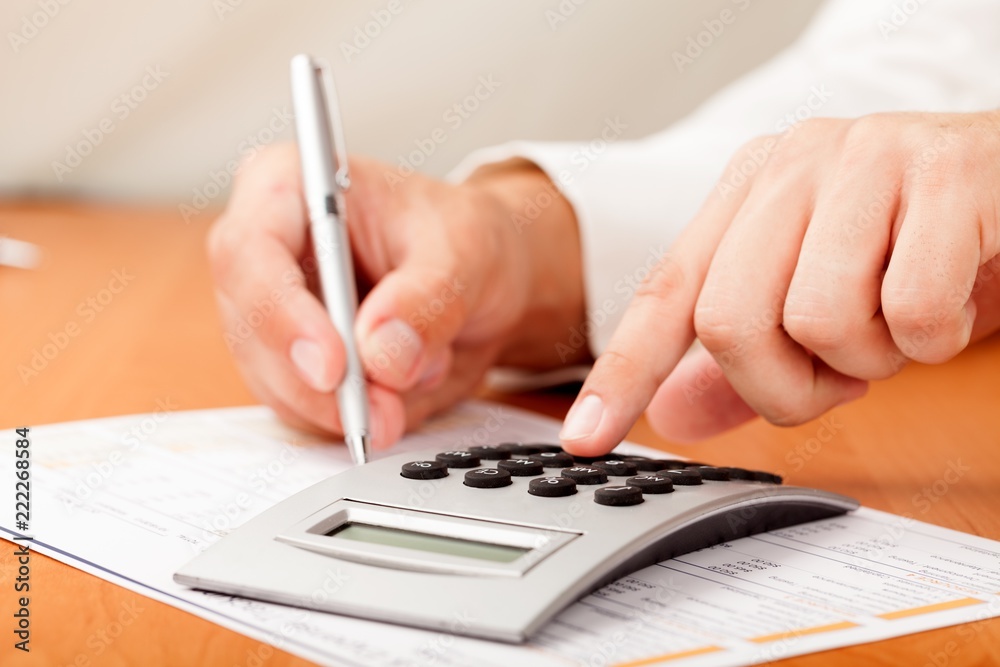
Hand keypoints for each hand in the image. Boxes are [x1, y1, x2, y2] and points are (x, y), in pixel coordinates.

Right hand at [209, 145, 584, 448]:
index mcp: (287, 186)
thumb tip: (381, 353)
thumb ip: (427, 300)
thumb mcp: (466, 253)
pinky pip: (303, 411)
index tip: (333, 367)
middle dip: (320, 384)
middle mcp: (263, 251)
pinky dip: (356, 417)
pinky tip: (405, 390)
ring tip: (422, 377)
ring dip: (346, 405)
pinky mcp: (288, 365)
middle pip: (252, 329)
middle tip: (385, 412)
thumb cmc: (463, 240)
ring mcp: (269, 313)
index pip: (250, 252)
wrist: (481, 281)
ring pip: (275, 382)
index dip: (282, 315)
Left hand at [560, 111, 999, 454]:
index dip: (624, 372)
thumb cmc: (914, 246)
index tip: (586, 437)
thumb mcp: (821, 302)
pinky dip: (934, 338)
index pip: (666, 293)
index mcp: (746, 192)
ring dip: (870, 358)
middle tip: (837, 375)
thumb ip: (744, 362)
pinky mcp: (945, 171)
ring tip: (898, 323)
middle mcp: (791, 165)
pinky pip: (913, 310)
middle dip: (785, 384)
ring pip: (819, 320)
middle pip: (730, 321)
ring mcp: (867, 159)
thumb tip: (671, 417)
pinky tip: (950, 297)